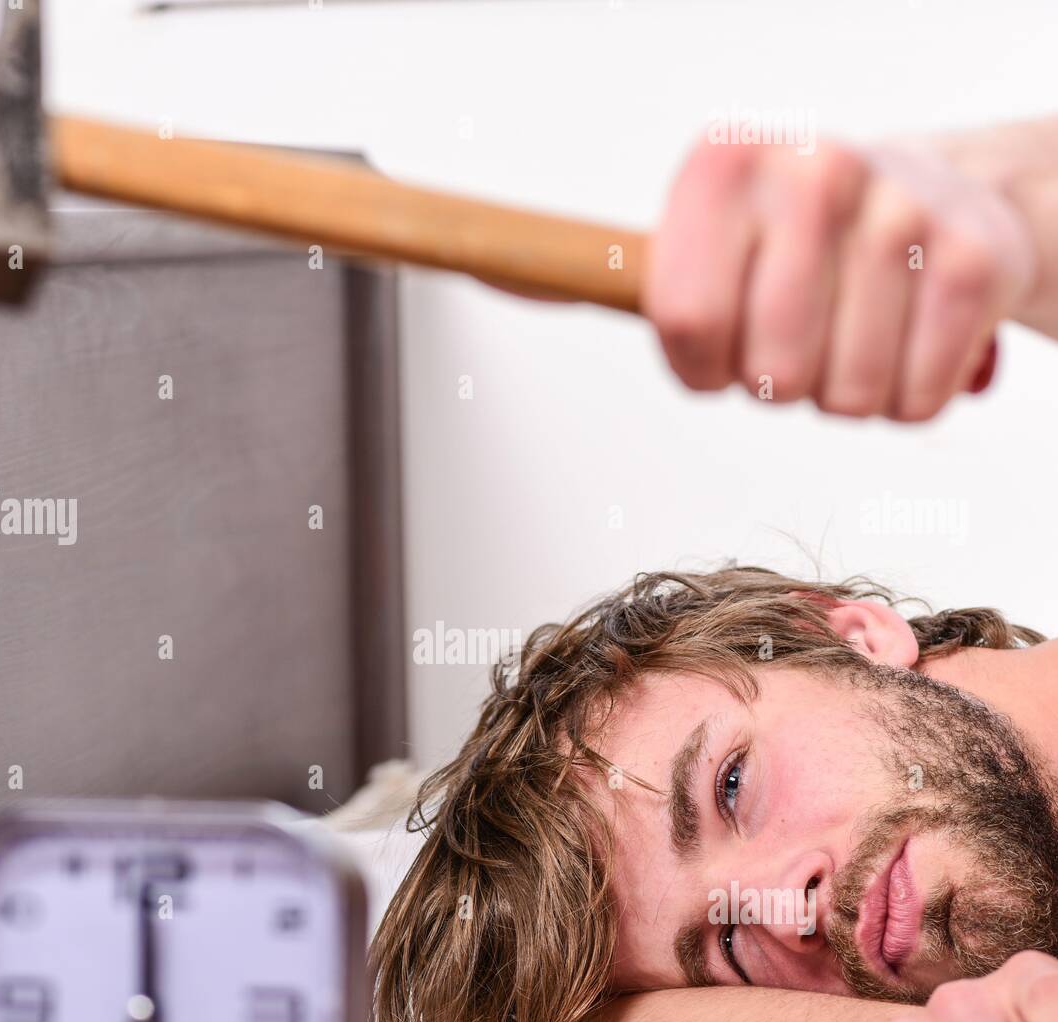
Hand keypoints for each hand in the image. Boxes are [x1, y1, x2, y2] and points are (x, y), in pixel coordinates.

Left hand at [645, 134, 1036, 419]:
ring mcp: (901, 211)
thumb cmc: (798, 242)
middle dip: (777, 382)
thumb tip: (502, 272)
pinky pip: (912, 401)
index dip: (701, 365)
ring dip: (842, 393)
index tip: (717, 352)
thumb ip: (617, 274)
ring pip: (844, 397)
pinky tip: (905, 336)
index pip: (687, 319)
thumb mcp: (704, 237)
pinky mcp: (973, 262)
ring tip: (853, 331)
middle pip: (770, 373)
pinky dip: (905, 397)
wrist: (942, 196)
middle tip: (800, 336)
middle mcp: (814, 171)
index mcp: (726, 166)